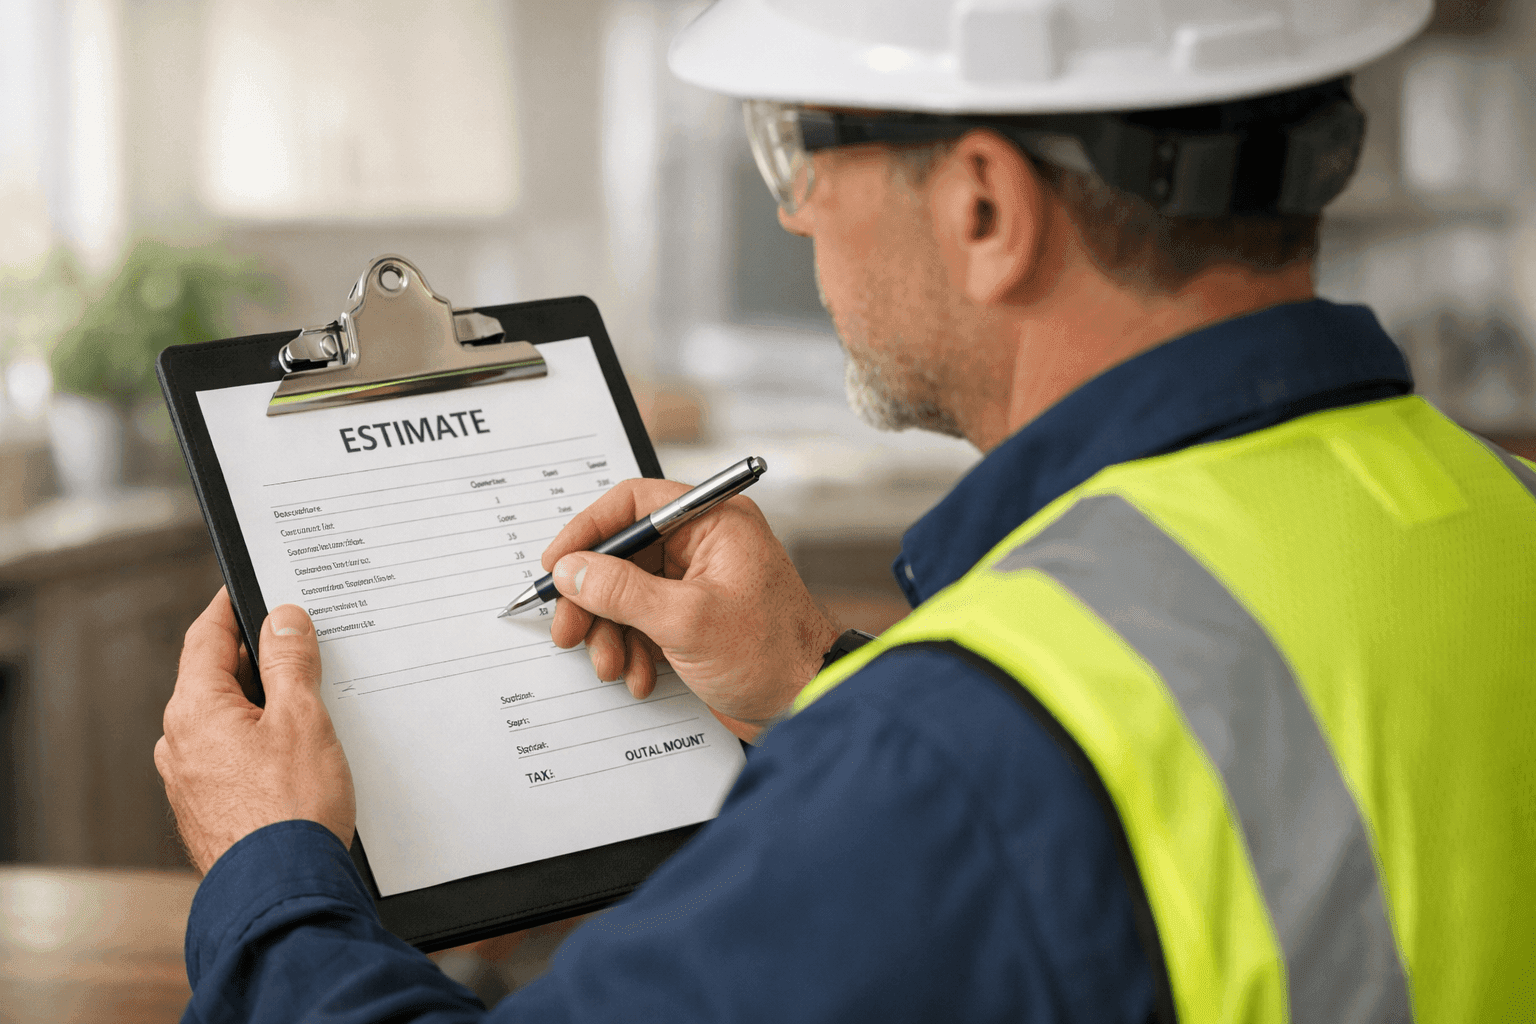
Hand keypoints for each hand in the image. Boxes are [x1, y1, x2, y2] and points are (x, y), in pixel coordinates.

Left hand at [155, 589, 354, 873]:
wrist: (282, 893)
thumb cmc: (291, 812)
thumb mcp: (302, 718)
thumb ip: (289, 662)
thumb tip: (282, 620)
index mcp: (194, 711)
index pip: (205, 637)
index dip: (230, 606)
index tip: (246, 587)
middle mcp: (181, 743)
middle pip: (216, 678)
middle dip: (257, 658)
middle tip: (301, 643)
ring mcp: (191, 781)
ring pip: (227, 720)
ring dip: (262, 704)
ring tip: (310, 703)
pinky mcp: (210, 810)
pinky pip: (232, 756)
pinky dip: (261, 741)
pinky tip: (298, 752)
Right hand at [543, 479, 840, 742]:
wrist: (810, 705)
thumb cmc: (773, 654)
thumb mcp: (686, 621)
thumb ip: (622, 591)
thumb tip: (571, 569)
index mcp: (714, 522)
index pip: (634, 504)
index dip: (589, 532)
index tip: (556, 564)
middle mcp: (705, 546)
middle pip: (623, 555)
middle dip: (593, 597)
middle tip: (569, 629)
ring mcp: (698, 584)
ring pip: (627, 594)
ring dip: (611, 632)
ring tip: (611, 665)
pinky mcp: (694, 620)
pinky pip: (643, 623)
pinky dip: (632, 650)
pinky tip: (640, 676)